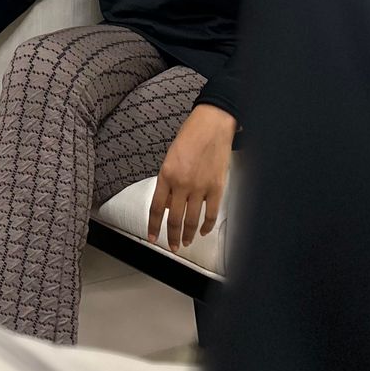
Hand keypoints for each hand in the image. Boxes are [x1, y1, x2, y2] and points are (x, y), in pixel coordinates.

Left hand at [148, 105, 234, 251]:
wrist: (212, 124)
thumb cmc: (191, 136)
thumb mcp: (170, 157)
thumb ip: (167, 181)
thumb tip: (167, 204)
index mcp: (166, 174)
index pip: (156, 208)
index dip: (153, 226)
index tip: (152, 237)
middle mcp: (181, 184)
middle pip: (174, 219)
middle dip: (172, 237)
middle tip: (171, 246)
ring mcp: (200, 187)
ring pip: (191, 220)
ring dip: (187, 235)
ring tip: (186, 242)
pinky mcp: (216, 188)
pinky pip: (210, 213)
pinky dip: (206, 225)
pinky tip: (203, 230)